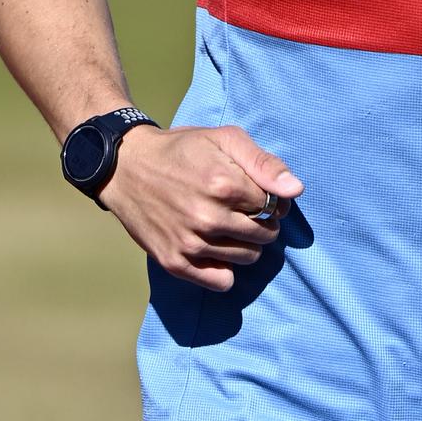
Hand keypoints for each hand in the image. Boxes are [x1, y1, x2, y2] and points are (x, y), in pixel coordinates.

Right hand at [99, 122, 302, 291]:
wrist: (125, 167)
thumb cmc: (181, 150)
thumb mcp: (224, 138)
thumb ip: (263, 162)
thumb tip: (295, 190)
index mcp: (223, 184)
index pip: (274, 205)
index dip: (269, 199)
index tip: (253, 193)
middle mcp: (208, 217)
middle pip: (265, 235)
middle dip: (260, 222)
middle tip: (239, 209)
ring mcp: (190, 243)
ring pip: (248, 257)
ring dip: (245, 244)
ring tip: (225, 225)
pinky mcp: (175, 262)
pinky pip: (222, 281)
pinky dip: (224, 269)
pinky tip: (214, 249)